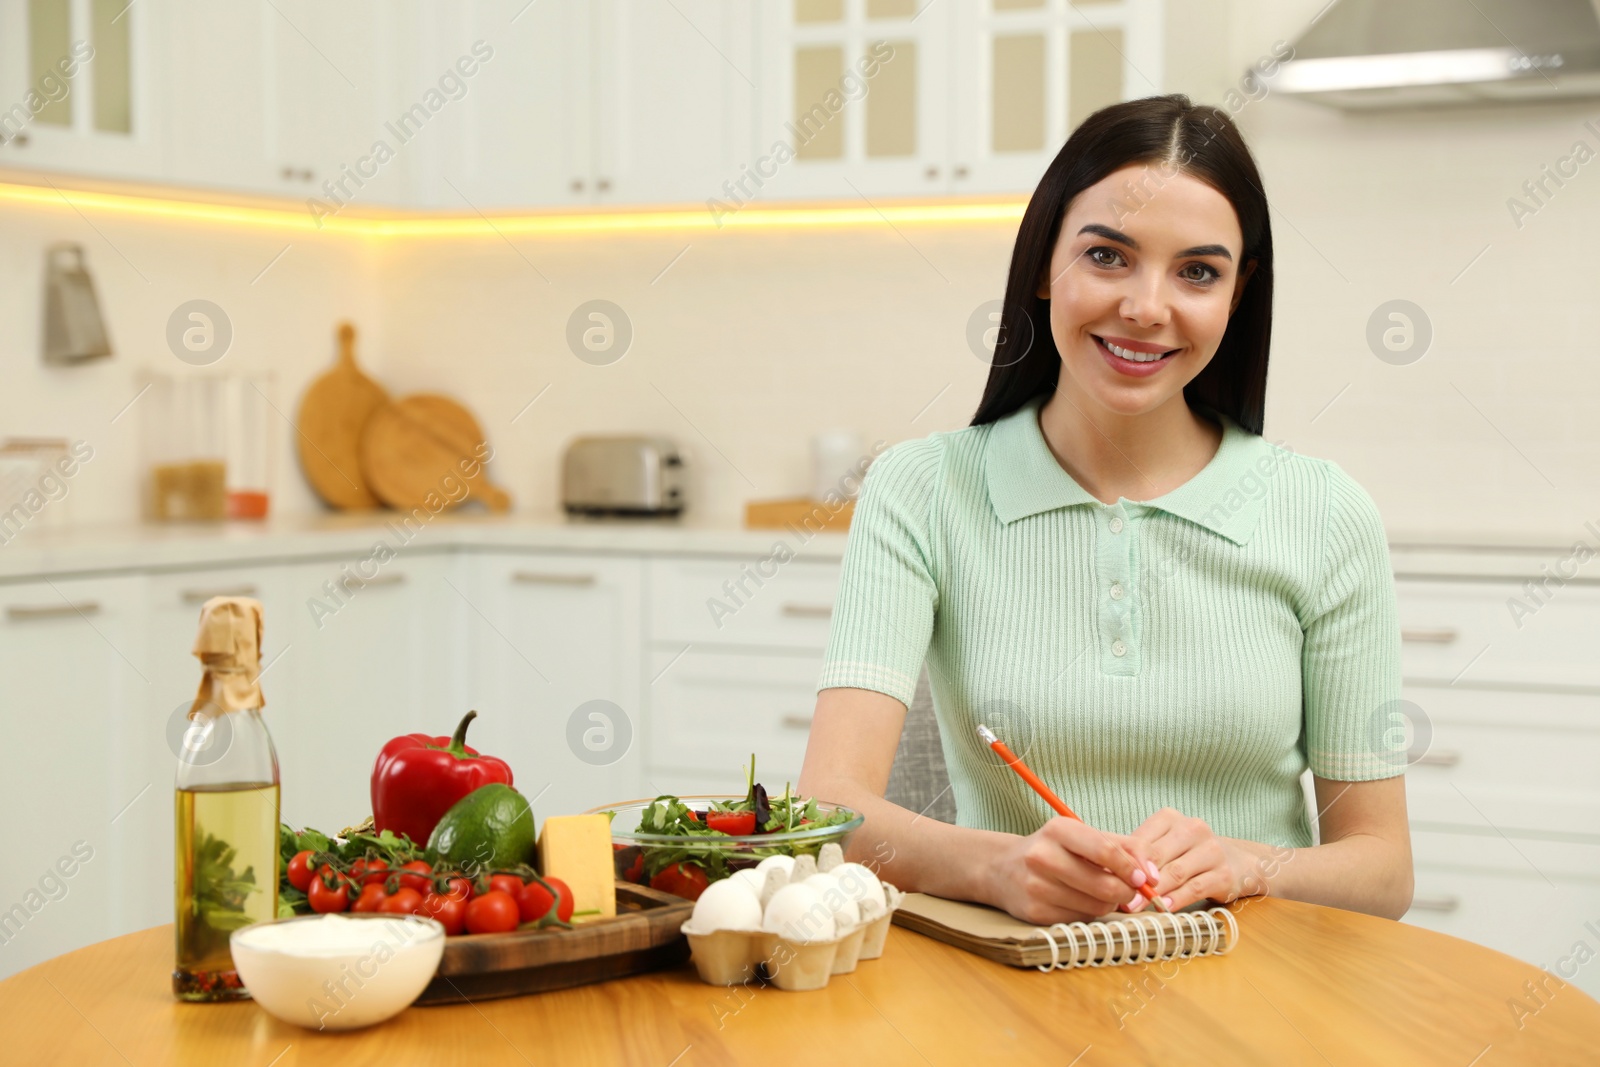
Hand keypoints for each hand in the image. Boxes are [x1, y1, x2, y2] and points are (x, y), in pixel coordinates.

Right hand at [985, 816, 1157, 924]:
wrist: (1003, 868)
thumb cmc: (1055, 850)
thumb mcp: (1084, 836)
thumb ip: (1124, 847)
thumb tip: (1153, 874)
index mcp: (1058, 830)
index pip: (1105, 851)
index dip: (1132, 868)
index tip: (1146, 878)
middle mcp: (1042, 856)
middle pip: (1104, 885)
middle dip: (1126, 891)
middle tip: (1129, 890)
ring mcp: (1036, 886)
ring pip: (1096, 906)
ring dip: (1108, 904)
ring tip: (1100, 892)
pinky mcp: (1034, 912)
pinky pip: (1080, 919)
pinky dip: (1089, 913)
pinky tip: (1079, 901)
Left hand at [1118, 807, 1259, 911]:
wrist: (1238, 861)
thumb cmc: (1187, 854)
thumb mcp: (1163, 845)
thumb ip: (1137, 854)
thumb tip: (1100, 869)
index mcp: (1170, 818)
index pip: (1141, 839)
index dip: (1122, 860)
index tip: (1106, 877)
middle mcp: (1193, 829)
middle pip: (1157, 856)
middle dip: (1135, 878)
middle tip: (1117, 896)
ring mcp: (1211, 850)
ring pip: (1175, 872)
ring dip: (1153, 892)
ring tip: (1135, 906)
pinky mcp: (1224, 874)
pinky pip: (1195, 888)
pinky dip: (1177, 899)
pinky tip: (1163, 908)